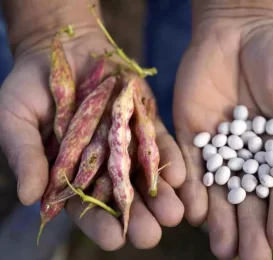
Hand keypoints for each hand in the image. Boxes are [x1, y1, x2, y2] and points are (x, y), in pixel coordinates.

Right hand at [0, 28, 185, 249]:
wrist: (62, 48)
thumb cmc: (31, 86)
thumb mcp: (17, 118)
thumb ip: (25, 156)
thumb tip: (29, 198)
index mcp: (70, 172)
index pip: (85, 207)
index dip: (99, 224)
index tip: (114, 239)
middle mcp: (102, 164)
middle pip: (122, 197)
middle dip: (139, 217)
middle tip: (153, 235)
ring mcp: (125, 143)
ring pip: (144, 176)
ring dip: (160, 196)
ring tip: (175, 214)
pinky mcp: (143, 122)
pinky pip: (158, 143)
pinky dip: (168, 159)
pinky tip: (181, 177)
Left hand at [173, 4, 272, 258]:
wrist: (237, 31)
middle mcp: (246, 156)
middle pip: (248, 200)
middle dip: (249, 229)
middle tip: (247, 259)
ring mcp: (216, 148)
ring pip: (217, 191)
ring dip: (219, 220)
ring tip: (222, 249)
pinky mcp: (189, 135)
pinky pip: (188, 166)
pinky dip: (190, 188)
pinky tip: (193, 211)